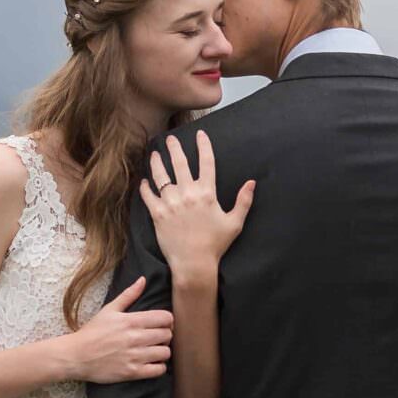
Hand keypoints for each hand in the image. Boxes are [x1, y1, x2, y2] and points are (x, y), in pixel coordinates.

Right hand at [65, 278, 172, 383]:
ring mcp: (134, 356)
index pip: (166, 318)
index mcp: (131, 321)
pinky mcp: (132, 372)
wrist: (76, 356)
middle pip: (168, 335)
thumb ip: (129, 295)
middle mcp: (135, 338)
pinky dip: (159, 367)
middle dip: (165, 336)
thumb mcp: (109, 310)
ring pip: (165, 353)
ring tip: (154, 351)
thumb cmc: (92, 332)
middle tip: (157, 338)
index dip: (167, 321)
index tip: (161, 324)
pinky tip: (151, 363)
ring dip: (162, 351)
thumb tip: (143, 279)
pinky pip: (158, 370)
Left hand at [139, 131, 255, 283]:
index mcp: (207, 193)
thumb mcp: (235, 223)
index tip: (200, 134)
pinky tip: (145, 181)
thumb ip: (243, 201)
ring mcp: (171, 203)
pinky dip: (145, 187)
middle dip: (174, 147)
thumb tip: (252, 182)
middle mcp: (187, 194)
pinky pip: (148, 195)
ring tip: (155, 154)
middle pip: (179, 163)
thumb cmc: (216, 245)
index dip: (203, 145)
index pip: (206, 162)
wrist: (194, 264)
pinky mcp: (158, 214)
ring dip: (157, 163)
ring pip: (161, 176)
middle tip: (170, 139)